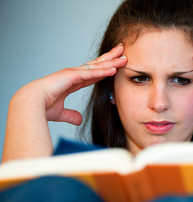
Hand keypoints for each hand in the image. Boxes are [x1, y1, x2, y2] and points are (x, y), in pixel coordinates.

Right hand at [3, 44, 127, 160]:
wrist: (31, 104)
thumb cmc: (42, 107)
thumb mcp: (62, 113)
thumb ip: (72, 115)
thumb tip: (79, 120)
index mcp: (73, 81)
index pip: (93, 74)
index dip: (105, 69)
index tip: (115, 65)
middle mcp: (75, 75)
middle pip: (97, 65)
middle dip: (111, 58)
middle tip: (122, 51)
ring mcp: (74, 73)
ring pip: (97, 66)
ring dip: (111, 62)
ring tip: (124, 57)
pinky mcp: (72, 76)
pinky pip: (91, 73)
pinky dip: (103, 71)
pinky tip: (114, 69)